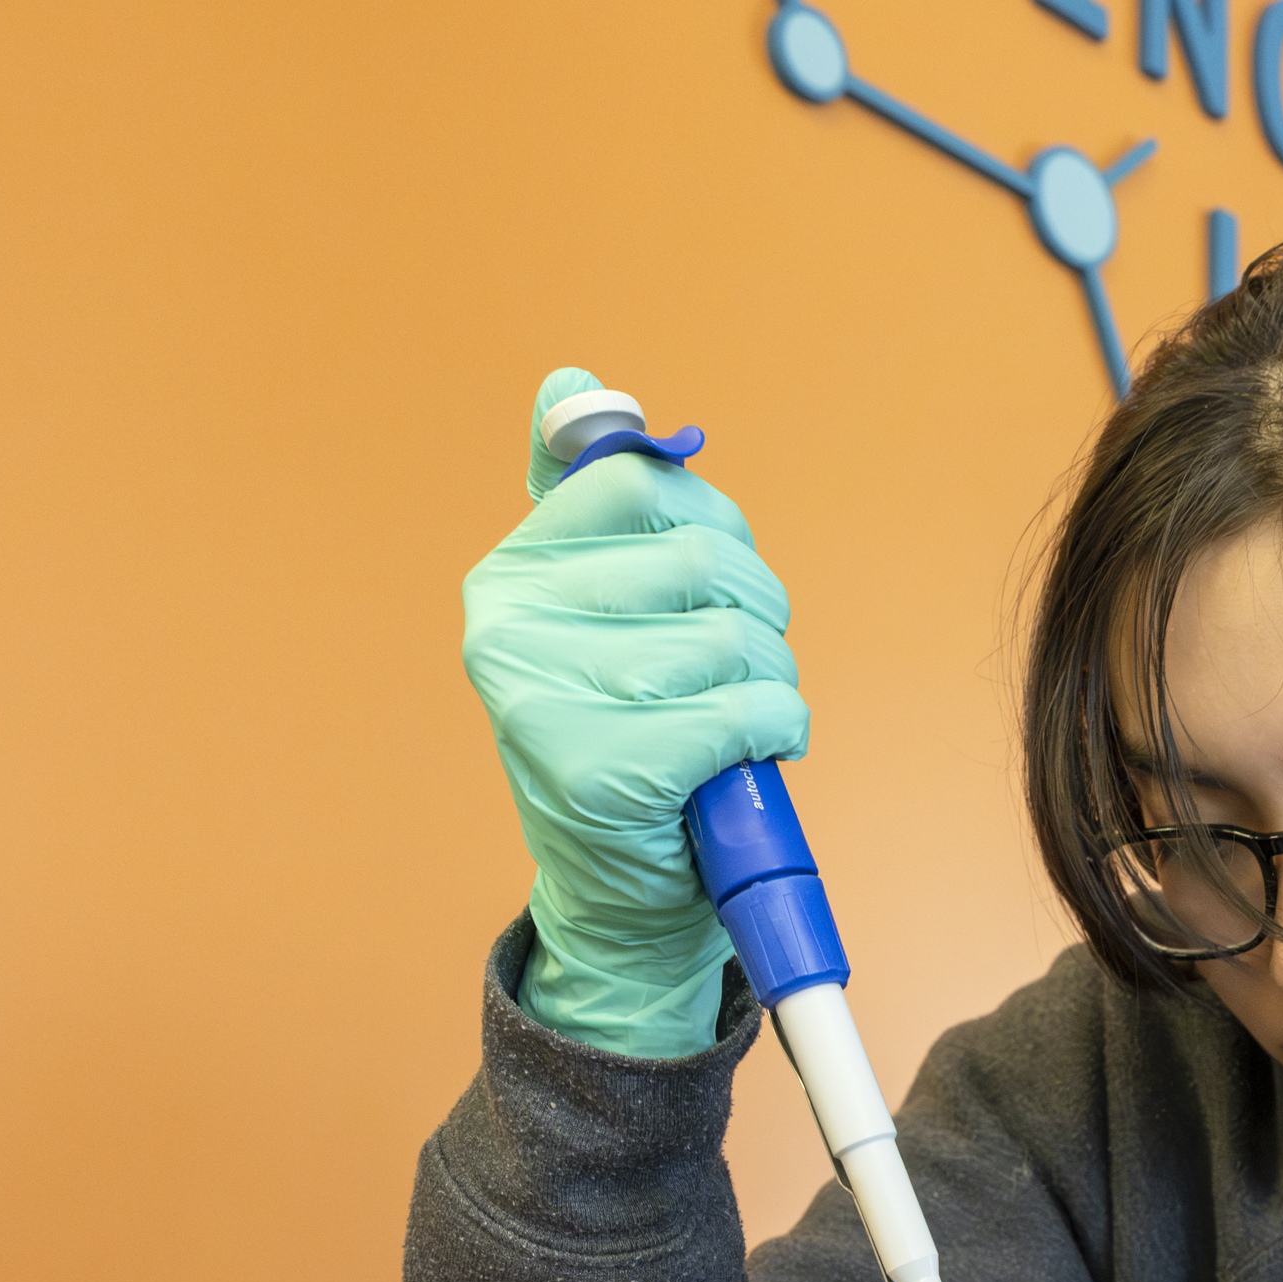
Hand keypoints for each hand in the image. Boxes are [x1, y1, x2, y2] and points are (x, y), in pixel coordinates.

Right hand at [460, 367, 810, 1057]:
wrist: (626, 898)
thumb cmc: (634, 743)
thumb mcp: (603, 615)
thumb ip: (591, 501)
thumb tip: (576, 382)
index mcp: (508, 575)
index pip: (641, 481)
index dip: (713, 525)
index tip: (711, 584)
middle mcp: (506, 628)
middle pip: (702, 556)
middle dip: (757, 613)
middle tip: (739, 669)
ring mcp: (546, 701)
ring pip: (732, 636)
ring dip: (771, 681)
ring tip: (737, 722)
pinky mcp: (602, 769)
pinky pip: (744, 708)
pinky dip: (775, 732)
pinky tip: (749, 758)